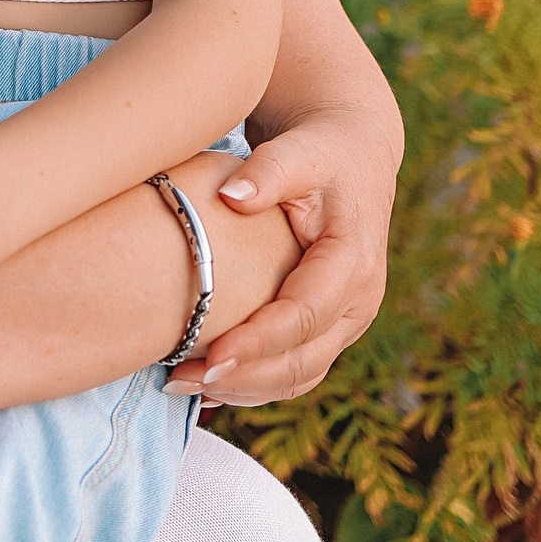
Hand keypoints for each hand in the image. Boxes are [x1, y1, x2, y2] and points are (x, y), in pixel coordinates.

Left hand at [164, 99, 394, 404]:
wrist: (351, 157)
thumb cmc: (319, 153)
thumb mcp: (299, 152)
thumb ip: (269, 171)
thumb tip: (231, 195)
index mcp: (354, 262)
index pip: (305, 315)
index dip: (259, 341)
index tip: (210, 356)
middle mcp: (358, 301)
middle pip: (303, 359)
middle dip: (243, 377)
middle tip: (182, 379)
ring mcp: (346, 320)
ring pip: (300, 374)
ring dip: (244, 389)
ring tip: (183, 385)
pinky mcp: (330, 327)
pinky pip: (296, 370)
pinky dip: (254, 384)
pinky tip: (208, 384)